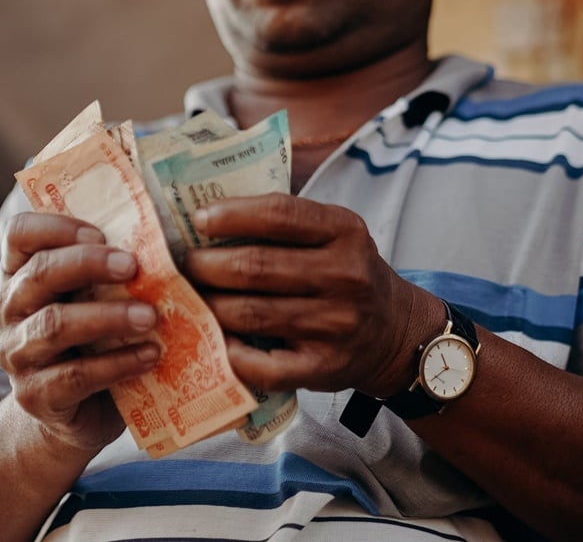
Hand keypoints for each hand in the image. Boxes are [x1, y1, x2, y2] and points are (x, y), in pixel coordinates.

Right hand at [0, 212, 159, 450]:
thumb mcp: (93, 301)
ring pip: (55, 325)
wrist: (78, 415)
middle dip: (88, 264)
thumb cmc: (94, 343)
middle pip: (39, 274)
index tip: (101, 233)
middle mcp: (9, 311)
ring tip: (150, 316)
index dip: (56, 226)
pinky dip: (117, 364)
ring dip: (108, 316)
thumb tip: (159, 238)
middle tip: (134, 266)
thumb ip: (108, 272)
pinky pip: (76, 376)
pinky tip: (150, 355)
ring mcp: (17, 355)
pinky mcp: (36, 396)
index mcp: (19, 276)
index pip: (20, 234)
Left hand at [184, 194, 435, 397]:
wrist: (396, 333)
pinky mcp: (323, 367)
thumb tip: (208, 215)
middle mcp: (345, 277)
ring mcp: (336, 325)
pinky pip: (263, 365)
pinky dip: (230, 354)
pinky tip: (216, 341)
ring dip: (210, 306)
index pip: (280, 215)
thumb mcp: (334, 235)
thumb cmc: (346, 275)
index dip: (231, 215)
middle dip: (207, 265)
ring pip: (250, 314)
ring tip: (192, 298)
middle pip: (255, 267)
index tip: (198, 220)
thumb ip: (286, 223)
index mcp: (345, 232)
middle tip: (185, 266)